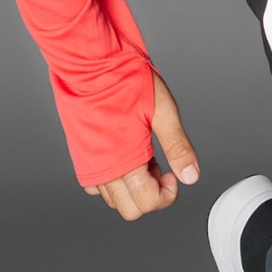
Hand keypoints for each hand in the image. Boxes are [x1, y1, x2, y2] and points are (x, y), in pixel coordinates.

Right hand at [85, 73, 200, 220]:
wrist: (90, 62)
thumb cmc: (124, 79)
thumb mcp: (163, 112)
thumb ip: (178, 147)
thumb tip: (191, 175)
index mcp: (123, 161)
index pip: (147, 203)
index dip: (167, 193)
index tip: (172, 172)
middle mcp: (101, 167)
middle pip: (130, 209)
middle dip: (151, 194)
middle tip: (159, 166)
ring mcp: (87, 161)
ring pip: (113, 198)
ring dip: (133, 187)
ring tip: (143, 157)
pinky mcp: (80, 153)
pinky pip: (96, 183)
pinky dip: (114, 179)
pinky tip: (126, 156)